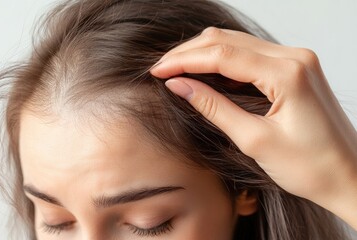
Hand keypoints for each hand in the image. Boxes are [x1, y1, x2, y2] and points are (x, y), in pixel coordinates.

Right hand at [150, 27, 356, 228]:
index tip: (158, 70)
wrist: (349, 176)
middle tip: (162, 68)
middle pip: (228, 40)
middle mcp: (295, 57)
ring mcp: (297, 60)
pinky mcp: (295, 69)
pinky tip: (205, 73)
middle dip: (190, 52)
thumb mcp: (254, 140)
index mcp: (287, 73)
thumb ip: (214, 107)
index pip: (222, 54)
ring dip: (204, 54)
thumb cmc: (310, 167)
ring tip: (177, 69)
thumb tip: (179, 86)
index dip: (184, 60)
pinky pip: (251, 55)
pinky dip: (224, 61)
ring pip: (238, 42)